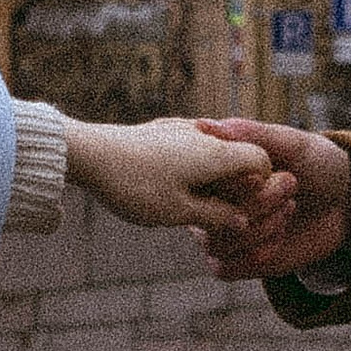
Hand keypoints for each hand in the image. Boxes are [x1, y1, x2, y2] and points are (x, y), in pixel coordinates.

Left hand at [64, 116, 271, 230]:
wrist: (88, 153)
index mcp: (216, 154)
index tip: (245, 208)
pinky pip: (191, 146)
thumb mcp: (178, 211)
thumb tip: (243, 222)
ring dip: (212, 177)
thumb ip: (216, 216)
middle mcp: (205, 134)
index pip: (261, 161)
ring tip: (188, 202)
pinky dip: (192, 166)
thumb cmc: (135, 185)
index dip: (262, 186)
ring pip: (213, 151)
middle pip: (239, 156)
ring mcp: (182, 128)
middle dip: (236, 185)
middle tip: (216, 212)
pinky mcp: (162, 130)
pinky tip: (168, 184)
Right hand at [194, 120, 350, 278]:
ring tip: (289, 207)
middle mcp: (209, 199)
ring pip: (214, 243)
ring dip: (257, 230)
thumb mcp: (292, 143)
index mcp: (214, 167)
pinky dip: (254, 255)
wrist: (343, 203)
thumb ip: (251, 135)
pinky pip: (223, 267)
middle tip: (290, 183)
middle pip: (206, 213)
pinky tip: (280, 236)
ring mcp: (218, 231)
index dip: (231, 181)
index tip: (263, 174)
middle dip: (254, 203)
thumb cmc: (315, 164)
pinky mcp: (232, 260)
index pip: (199, 178)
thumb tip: (205, 125)